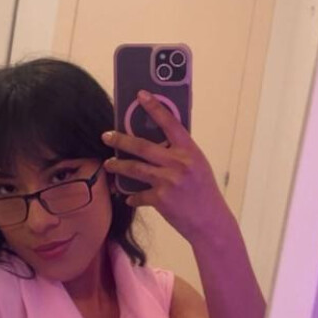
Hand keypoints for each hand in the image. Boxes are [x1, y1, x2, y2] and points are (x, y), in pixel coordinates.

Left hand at [102, 90, 229, 242]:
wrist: (210, 222)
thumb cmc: (204, 193)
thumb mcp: (198, 166)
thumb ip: (180, 154)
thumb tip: (158, 144)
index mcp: (189, 151)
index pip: (170, 123)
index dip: (155, 107)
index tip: (141, 95)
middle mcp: (178, 163)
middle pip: (142, 146)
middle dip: (120, 139)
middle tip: (106, 136)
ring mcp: (168, 181)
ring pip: (134, 168)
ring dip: (118, 166)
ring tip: (109, 164)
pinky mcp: (160, 199)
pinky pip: (138, 195)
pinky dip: (132, 196)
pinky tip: (128, 197)